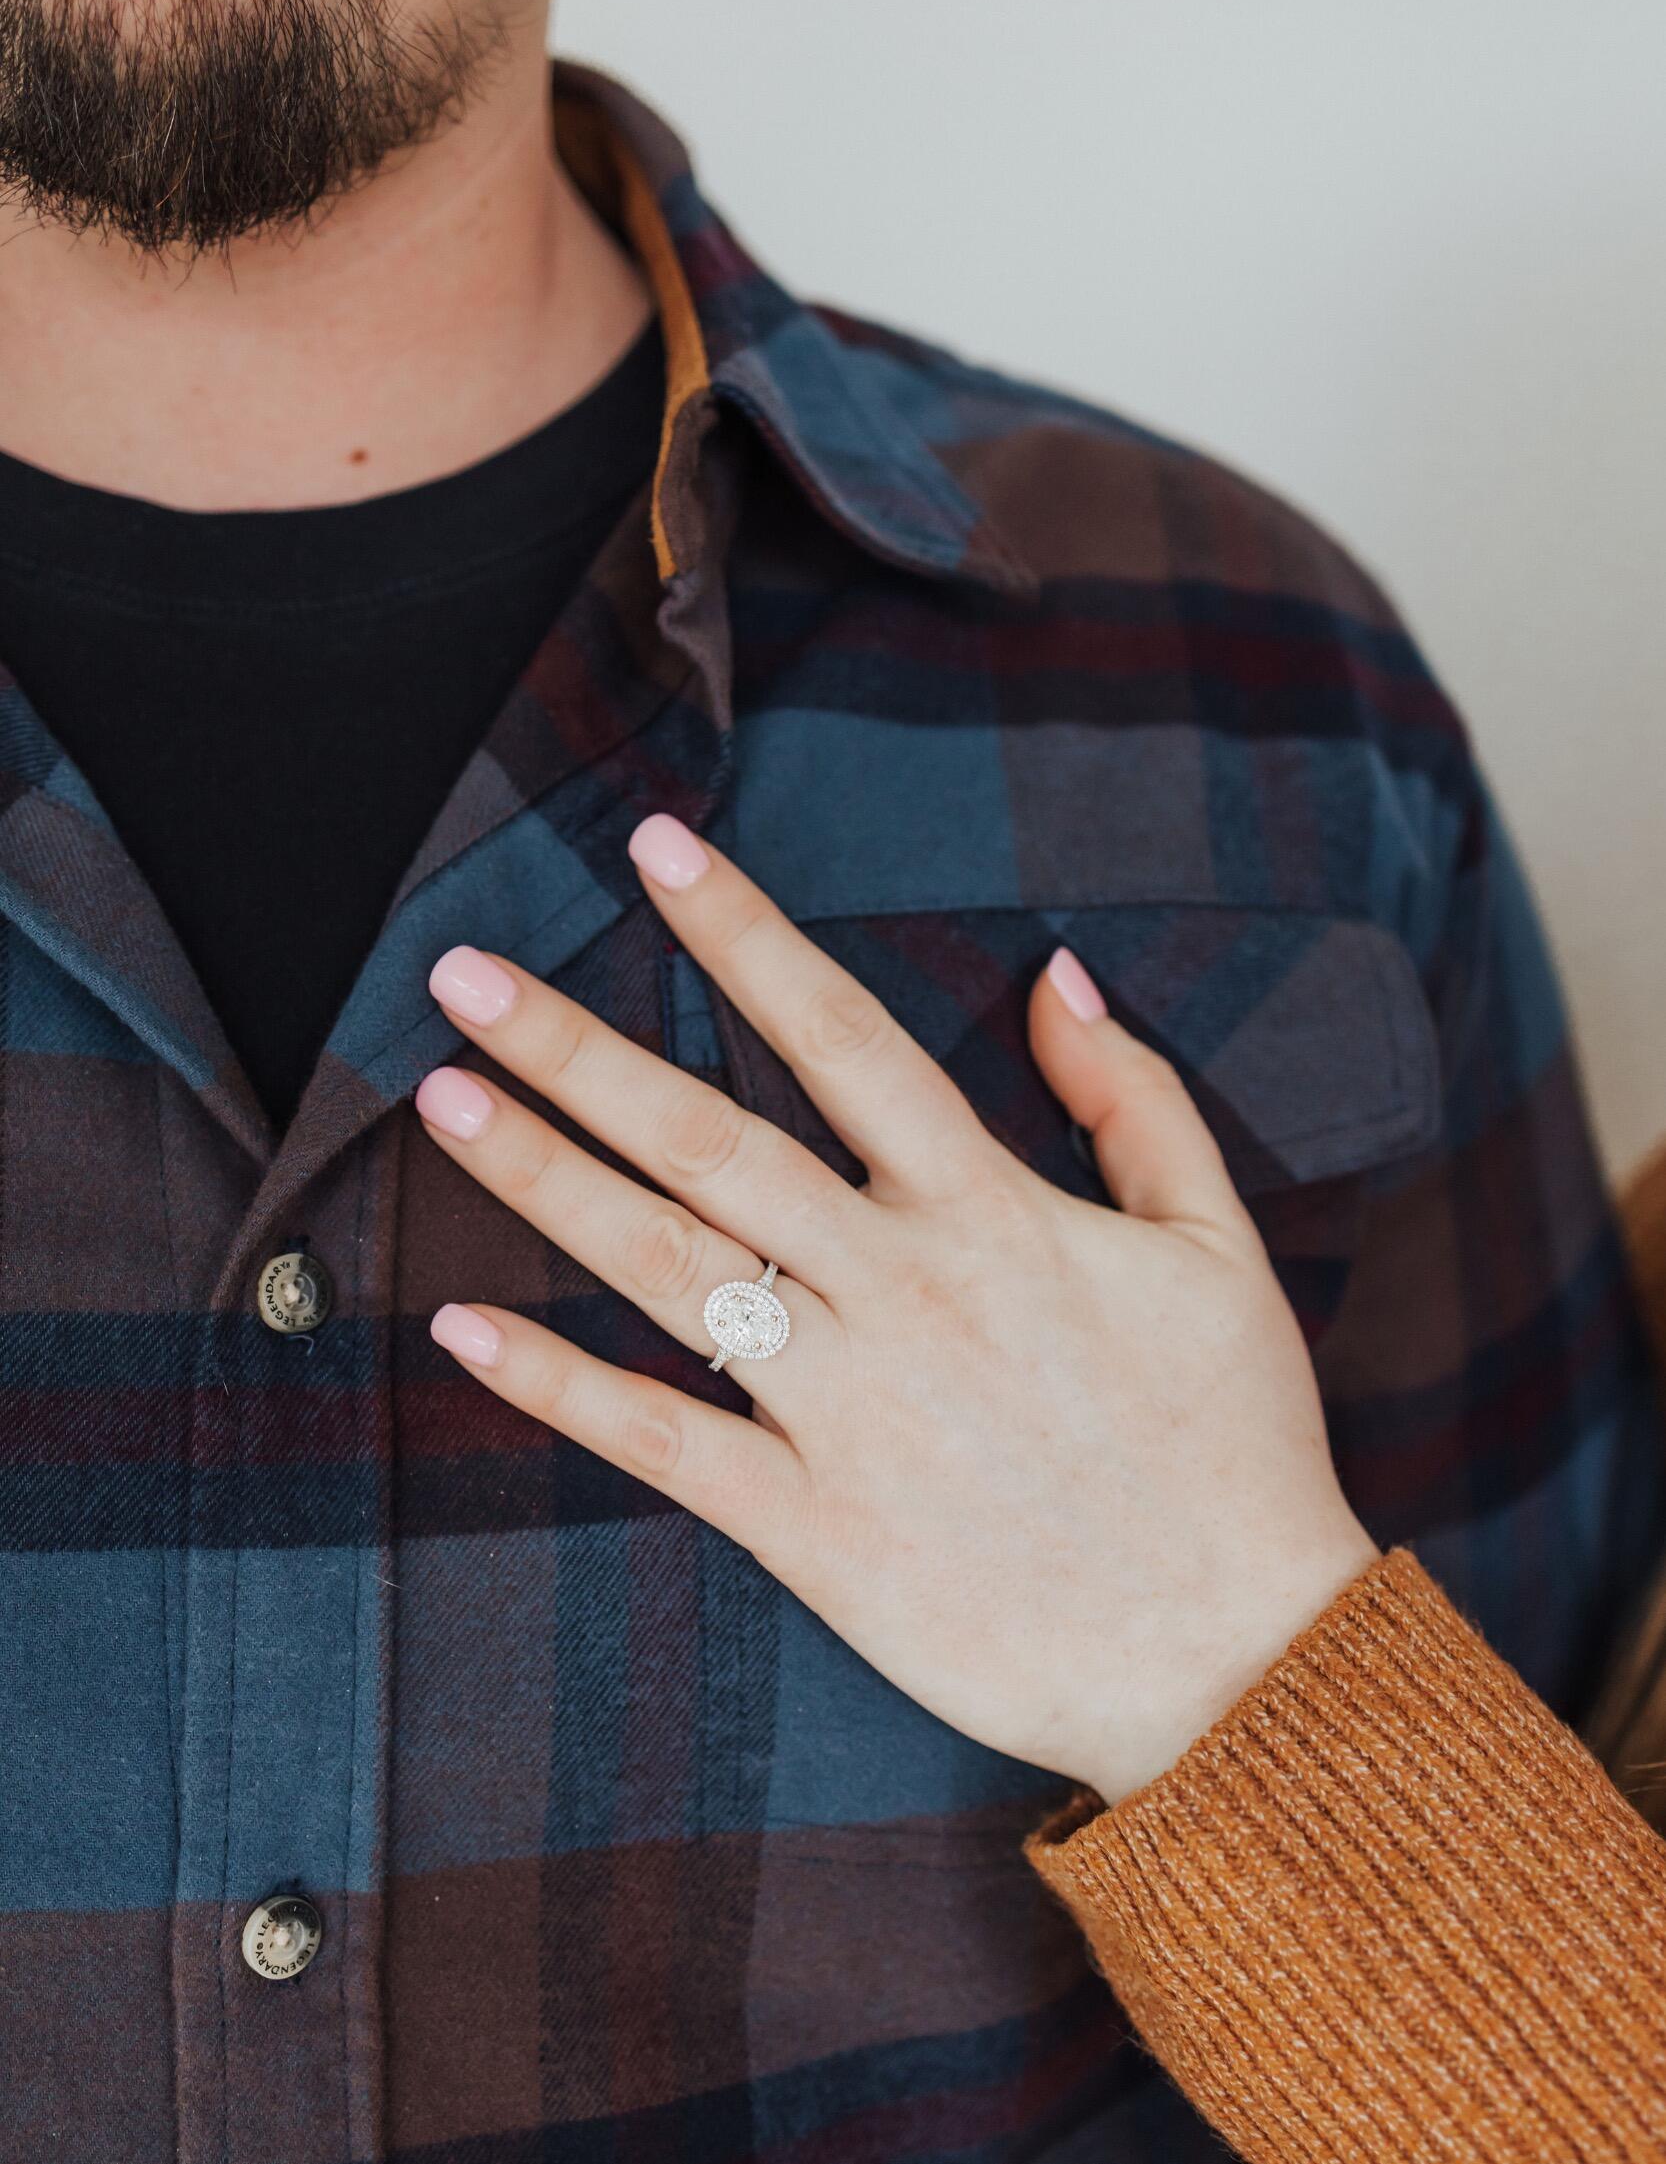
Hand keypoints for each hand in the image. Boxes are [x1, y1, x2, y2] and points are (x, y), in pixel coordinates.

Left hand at [416, 815, 1377, 1806]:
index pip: (843, 1036)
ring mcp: (850, 1411)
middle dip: (577, 1048)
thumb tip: (1057, 971)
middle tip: (462, 976)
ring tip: (443, 1100)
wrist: (1237, 1658)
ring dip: (543, 1180)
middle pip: (710, 1139)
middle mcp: (902, 1290)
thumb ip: (1132, 1098)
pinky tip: (462, 1329)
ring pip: (665, 1267)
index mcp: (993, 1211)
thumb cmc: (1233, 1443)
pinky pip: (665, 1441)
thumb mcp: (1216, 1246)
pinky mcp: (816, 1529)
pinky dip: (559, 1386)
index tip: (655, 851)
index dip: (744, 935)